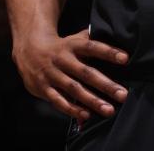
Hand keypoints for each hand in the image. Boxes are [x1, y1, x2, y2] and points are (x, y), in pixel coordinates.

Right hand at [12, 28, 128, 121]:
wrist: (28, 49)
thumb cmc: (60, 46)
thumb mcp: (74, 38)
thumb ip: (91, 40)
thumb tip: (117, 38)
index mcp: (72, 45)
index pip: (92, 47)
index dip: (108, 52)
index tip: (125, 58)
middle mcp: (62, 59)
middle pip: (86, 72)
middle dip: (105, 84)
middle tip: (123, 95)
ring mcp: (52, 74)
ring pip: (74, 89)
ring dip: (92, 101)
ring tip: (109, 110)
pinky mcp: (43, 88)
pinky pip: (59, 101)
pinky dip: (72, 109)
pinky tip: (86, 115)